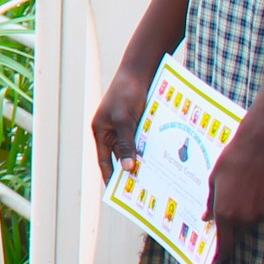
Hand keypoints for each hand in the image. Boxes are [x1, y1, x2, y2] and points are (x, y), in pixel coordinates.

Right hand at [92, 58, 154, 182]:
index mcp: (101, 131)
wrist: (140, 71)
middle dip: (129, 170)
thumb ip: (126, 144)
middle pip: (119, 156)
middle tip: (141, 189)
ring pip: (134, 149)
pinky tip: (162, 159)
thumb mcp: (125, 121)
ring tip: (154, 178)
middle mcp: (112, 131)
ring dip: (143, 160)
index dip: (109, 176)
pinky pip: (144, 140)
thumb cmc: (126, 93)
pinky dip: (151, 149)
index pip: (104, 159)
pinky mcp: (139, 121)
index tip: (116, 192)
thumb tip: (127, 168)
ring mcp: (126, 126)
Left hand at [206, 112, 263, 263]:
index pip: (226, 242)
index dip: (223, 252)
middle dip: (238, 221)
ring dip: (253, 206)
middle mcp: (247, 217)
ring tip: (252, 182)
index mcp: (226, 213)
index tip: (221, 260)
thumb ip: (211, 202)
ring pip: (257, 216)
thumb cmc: (235, 158)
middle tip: (238, 199)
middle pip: (242, 228)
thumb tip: (206, 218)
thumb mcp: (214, 178)